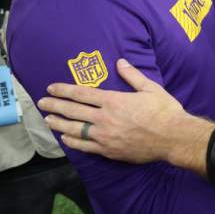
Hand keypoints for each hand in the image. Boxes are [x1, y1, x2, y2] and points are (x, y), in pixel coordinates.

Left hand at [38, 58, 200, 164]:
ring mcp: (105, 137)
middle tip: (41, 103)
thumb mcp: (150, 88)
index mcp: (113, 100)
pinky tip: (65, 139)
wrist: (173, 137)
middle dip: (55, 105)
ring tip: (48, 120)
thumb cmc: (164, 111)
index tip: (51, 88)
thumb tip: (120, 62)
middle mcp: (105, 118)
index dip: (64, 90)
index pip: (81, 94)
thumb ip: (132, 75)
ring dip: (59, 124)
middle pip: (73, 111)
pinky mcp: (109, 151)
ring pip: (75, 130)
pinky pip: (86, 147)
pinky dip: (73, 142)